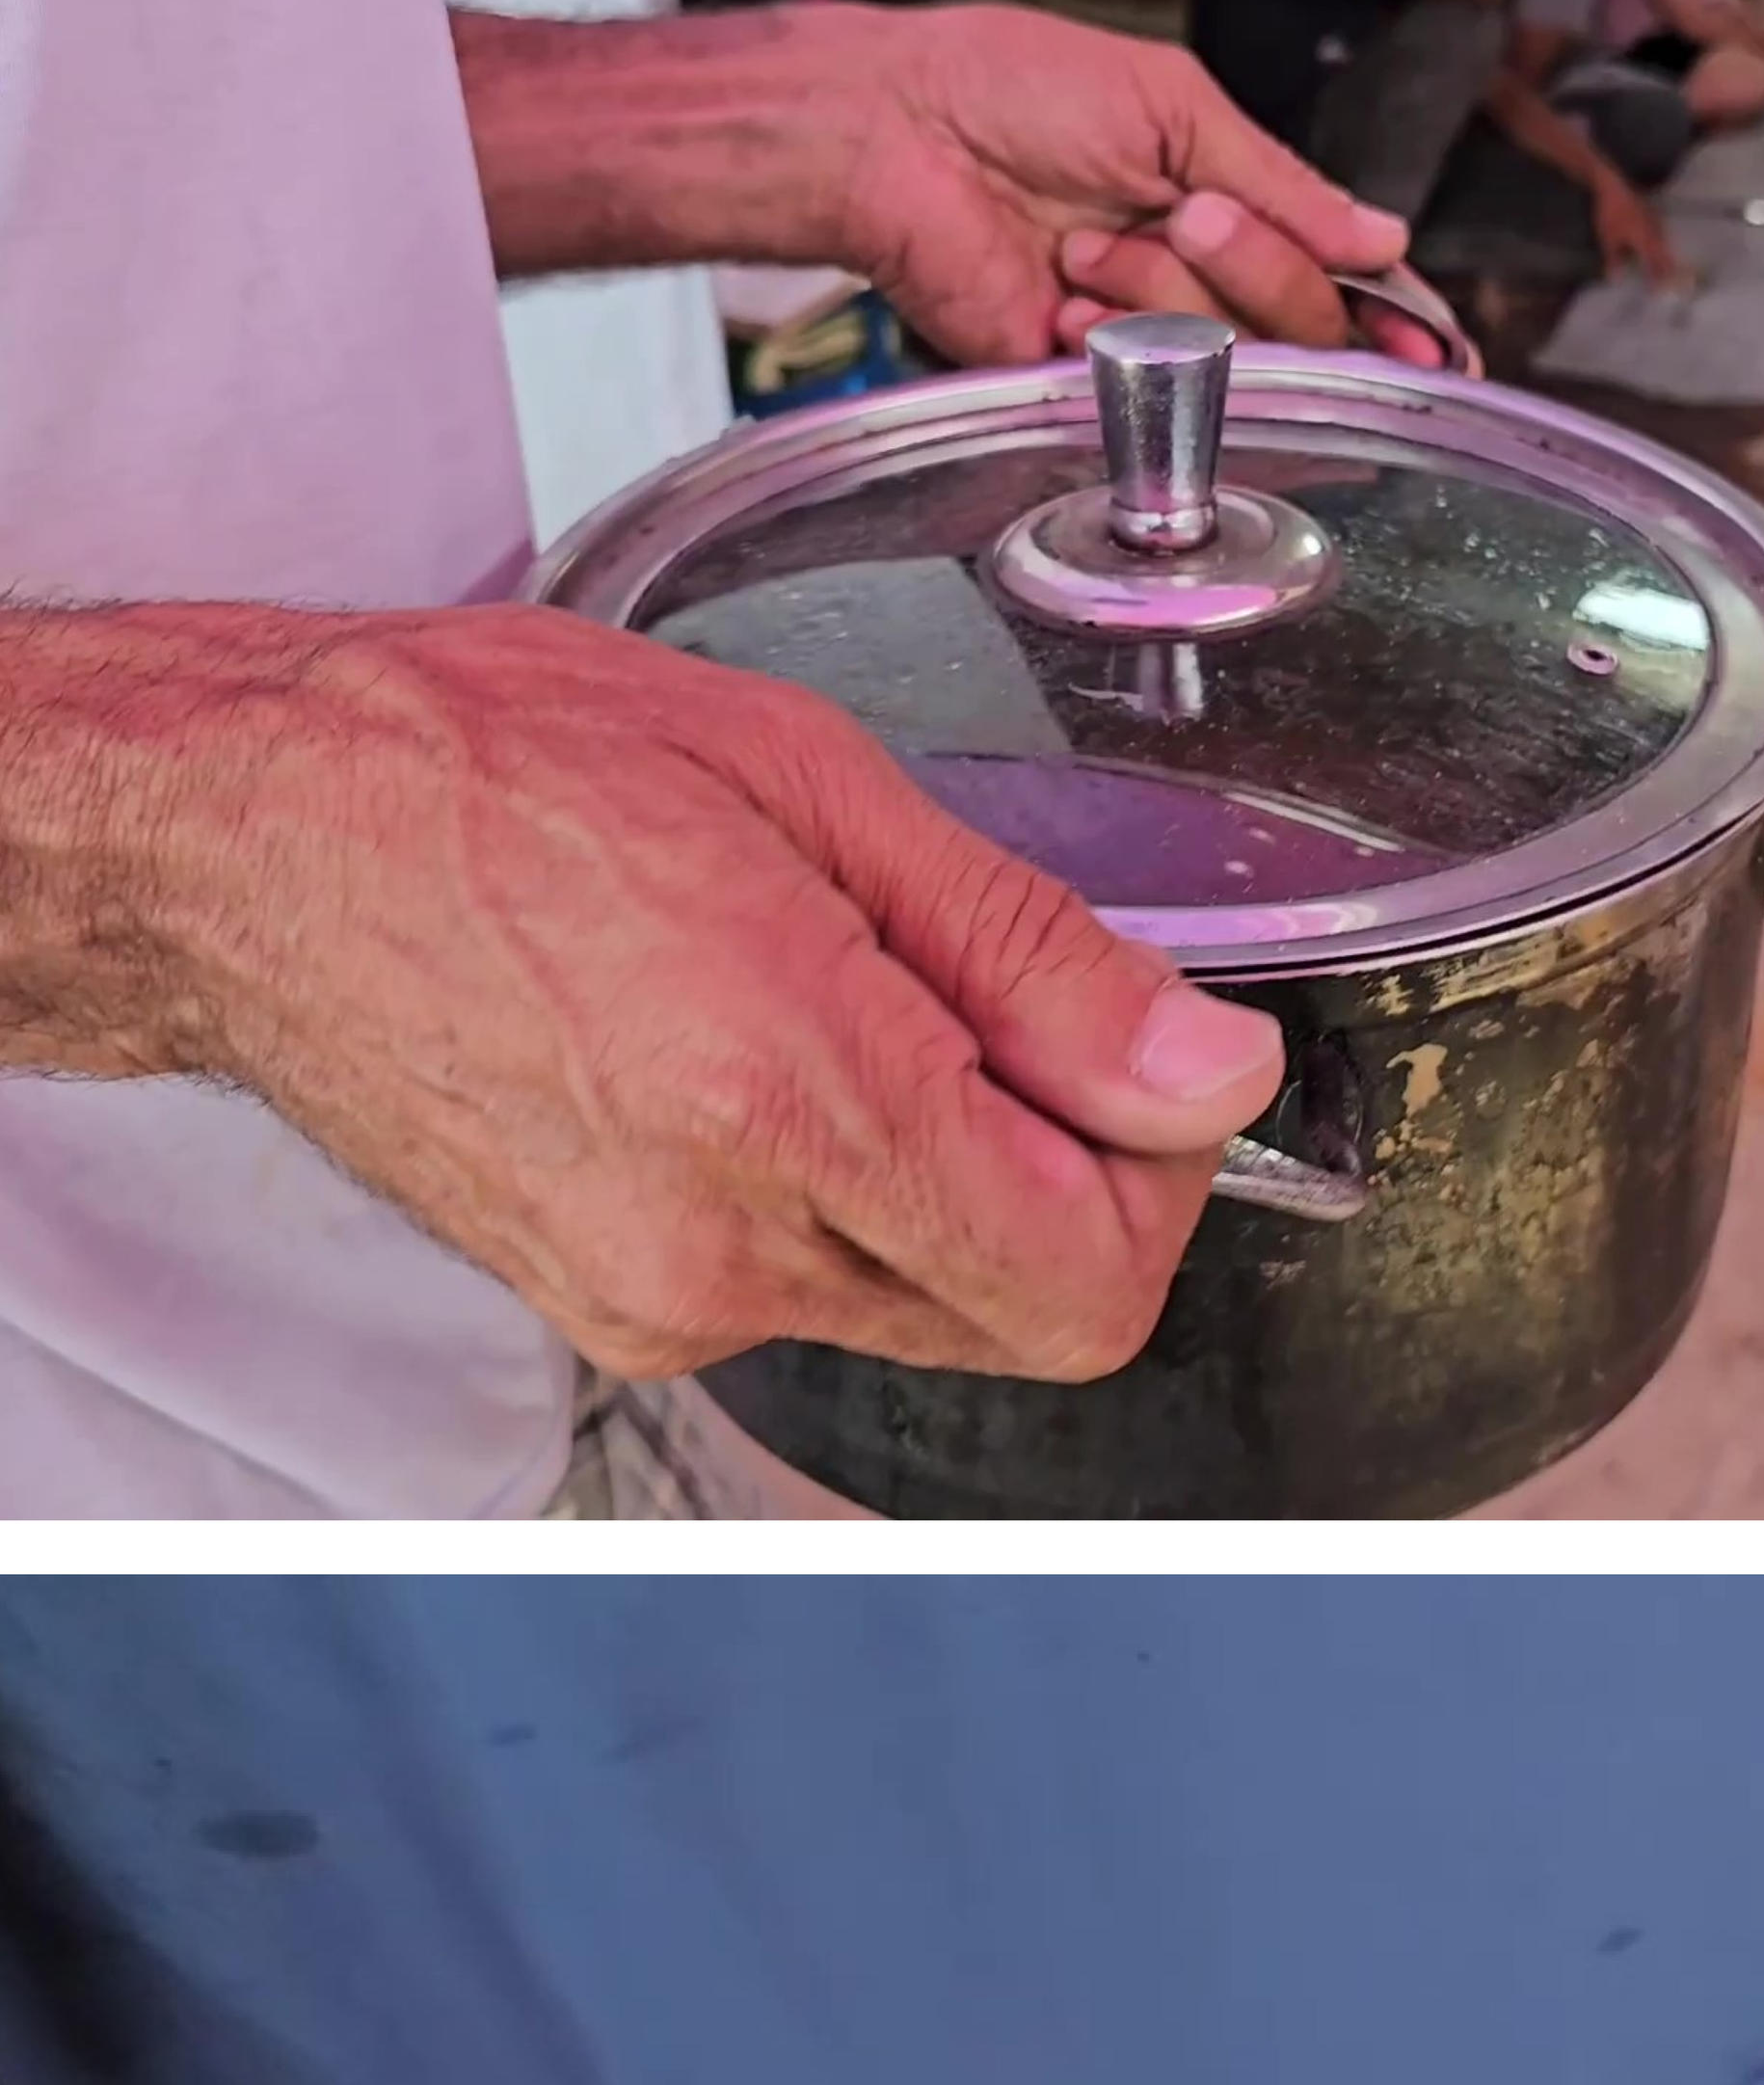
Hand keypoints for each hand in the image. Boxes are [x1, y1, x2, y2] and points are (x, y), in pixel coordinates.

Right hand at [131, 611, 1277, 1383]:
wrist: (236, 835)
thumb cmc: (471, 766)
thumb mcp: (805, 782)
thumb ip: (1034, 959)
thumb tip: (1205, 1068)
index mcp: (783, 1091)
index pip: (1092, 1273)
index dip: (1162, 1181)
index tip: (1145, 1072)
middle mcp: (723, 1237)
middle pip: (1034, 1313)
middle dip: (1076, 1185)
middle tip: (1016, 1033)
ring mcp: (665, 1300)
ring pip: (934, 1308)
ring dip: (956, 1188)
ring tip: (849, 1018)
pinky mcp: (620, 1318)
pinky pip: (819, 1294)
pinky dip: (845, 1201)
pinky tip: (759, 1069)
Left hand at [803, 0, 1419, 367]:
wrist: (899, 139)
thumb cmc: (1007, 91)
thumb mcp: (1171, 106)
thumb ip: (1283, 183)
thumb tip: (1383, 240)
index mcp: (1233, 208)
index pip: (1344, 283)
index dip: (1395, 320)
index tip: (1428, 347)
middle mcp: (1206, 285)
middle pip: (1311, 326)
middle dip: (1255, 265)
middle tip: (1181, 213)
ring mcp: (1159, 344)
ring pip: (1241, 358)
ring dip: (1163, 285)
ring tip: (1085, 244)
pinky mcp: (1105, 393)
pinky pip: (1165, 391)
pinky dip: (1113, 333)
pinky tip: (1063, 298)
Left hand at [1585, 163, 1693, 294]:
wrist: (1612, 185)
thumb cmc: (1609, 213)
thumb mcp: (1607, 239)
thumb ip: (1613, 260)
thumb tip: (1614, 280)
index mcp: (1644, 241)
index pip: (1654, 266)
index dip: (1657, 280)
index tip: (1659, 294)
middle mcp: (1653, 233)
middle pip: (1665, 256)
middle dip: (1670, 272)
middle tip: (1678, 286)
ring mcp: (1654, 222)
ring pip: (1666, 245)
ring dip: (1669, 258)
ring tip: (1674, 271)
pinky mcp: (1652, 214)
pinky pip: (1662, 235)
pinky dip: (1663, 245)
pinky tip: (1662, 247)